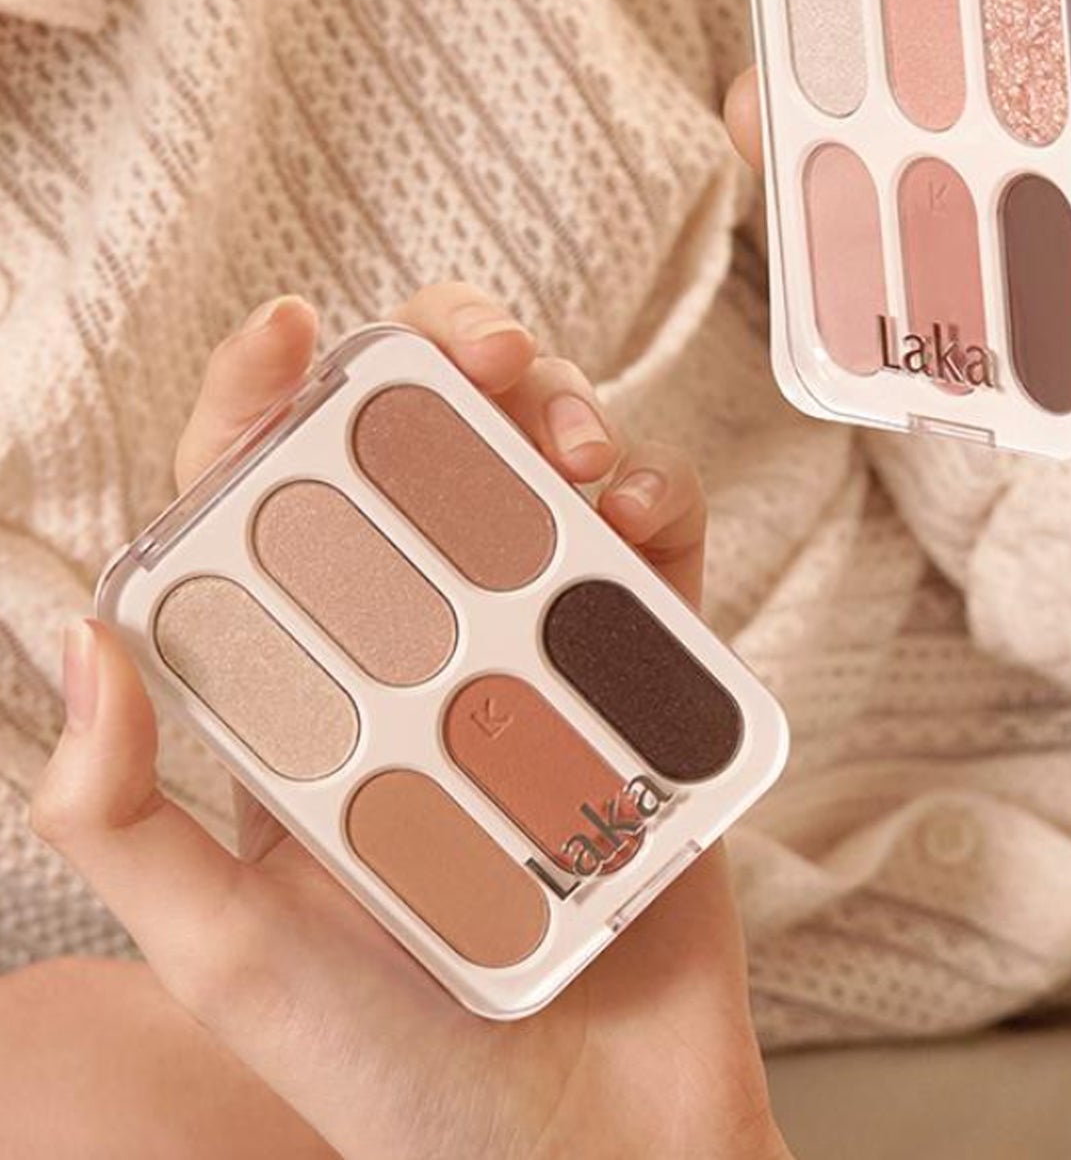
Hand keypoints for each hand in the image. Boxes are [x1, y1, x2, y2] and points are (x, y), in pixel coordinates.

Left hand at [32, 286, 788, 1159]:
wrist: (593, 1148)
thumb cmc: (399, 1075)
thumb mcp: (227, 955)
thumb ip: (124, 810)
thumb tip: (80, 628)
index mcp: (308, 700)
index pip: (267, 515)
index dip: (265, 403)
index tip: (290, 326)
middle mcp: (421, 658)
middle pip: (423, 457)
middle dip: (446, 366)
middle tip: (480, 356)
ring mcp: (539, 660)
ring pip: (546, 477)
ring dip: (559, 413)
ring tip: (571, 443)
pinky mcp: (643, 683)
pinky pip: (657, 556)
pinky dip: (655, 503)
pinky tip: (633, 516)